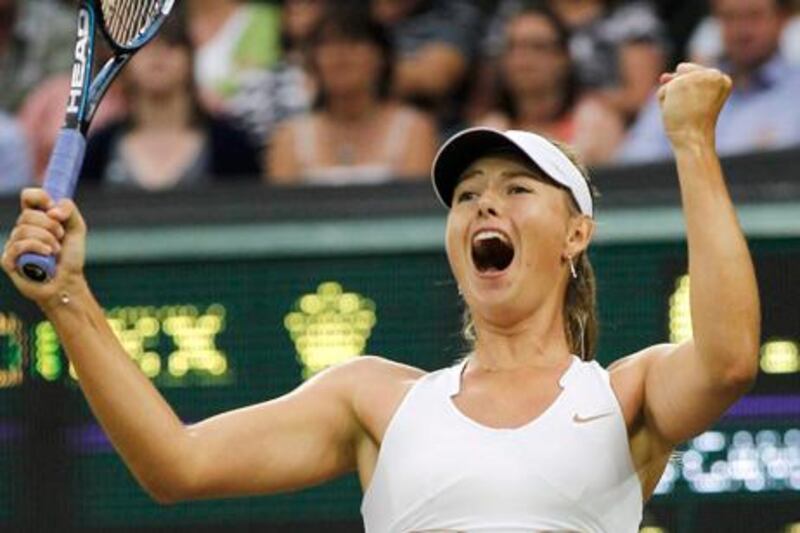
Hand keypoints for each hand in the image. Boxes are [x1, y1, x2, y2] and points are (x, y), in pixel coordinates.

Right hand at [1, 189, 86, 308]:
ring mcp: (13, 244)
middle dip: (50, 225)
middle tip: (60, 237)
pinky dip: (37, 248)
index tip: (53, 209)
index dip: (39, 197)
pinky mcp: (8, 259)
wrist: (68, 281)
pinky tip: (47, 255)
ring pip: (23, 229)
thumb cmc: (70, 256)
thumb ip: (68, 210)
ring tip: (55, 250)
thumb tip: (51, 210)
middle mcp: (22, 229)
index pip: (28, 196)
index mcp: (36, 218)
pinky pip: (19, 245)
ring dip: (47, 239)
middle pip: (28, 214)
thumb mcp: (76, 228)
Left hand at [657, 63, 731, 148]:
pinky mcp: (681, 82)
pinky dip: (664, 103)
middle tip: (692, 111)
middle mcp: (714, 74)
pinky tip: (676, 111)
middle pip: (682, 74)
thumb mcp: (692, 101)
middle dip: (680, 92)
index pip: (695, 75)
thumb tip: (663, 77)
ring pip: (672, 82)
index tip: (700, 109)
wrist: (694, 138)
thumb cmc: (695, 126)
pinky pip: (663, 90)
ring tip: (685, 112)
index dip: (690, 93)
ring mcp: (697, 76)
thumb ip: (680, 84)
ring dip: (672, 99)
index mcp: (723, 79)